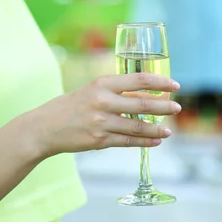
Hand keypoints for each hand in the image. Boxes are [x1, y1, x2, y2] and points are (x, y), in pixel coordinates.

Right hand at [11, 73, 181, 159]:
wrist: (44, 128)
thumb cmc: (72, 106)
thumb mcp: (93, 90)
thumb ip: (117, 91)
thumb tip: (148, 95)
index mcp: (103, 84)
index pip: (139, 80)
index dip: (160, 83)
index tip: (175, 86)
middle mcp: (103, 102)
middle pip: (143, 104)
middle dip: (164, 107)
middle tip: (177, 108)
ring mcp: (101, 123)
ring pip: (138, 127)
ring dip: (157, 129)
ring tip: (168, 131)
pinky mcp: (99, 141)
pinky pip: (128, 142)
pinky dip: (145, 142)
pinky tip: (156, 141)